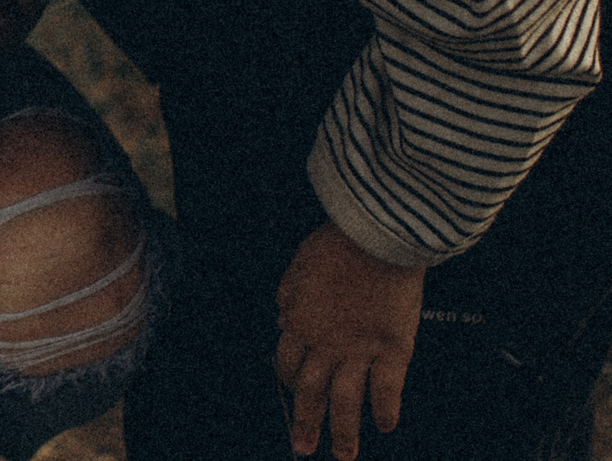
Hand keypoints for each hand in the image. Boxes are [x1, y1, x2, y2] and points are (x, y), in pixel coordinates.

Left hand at [275, 222, 422, 459]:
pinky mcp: (393, 349)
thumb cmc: (337, 244)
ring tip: (343, 455)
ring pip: (346, 400)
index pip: (285, 362)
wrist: (376, 238)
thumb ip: (289, 296)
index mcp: (298, 321)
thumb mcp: (297, 266)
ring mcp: (359, 350)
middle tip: (302, 447)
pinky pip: (387, 388)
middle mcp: (325, 343)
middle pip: (309, 391)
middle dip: (305, 423)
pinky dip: (385, 410)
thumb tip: (283, 318)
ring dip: (343, 432)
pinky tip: (385, 426)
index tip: (291, 388)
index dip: (287, 379)